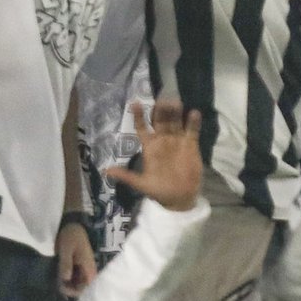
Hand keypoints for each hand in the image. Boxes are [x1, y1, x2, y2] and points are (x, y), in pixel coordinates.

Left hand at [55, 218, 99, 296]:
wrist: (72, 225)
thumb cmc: (71, 236)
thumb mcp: (67, 249)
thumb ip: (66, 264)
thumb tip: (65, 279)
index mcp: (89, 269)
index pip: (85, 289)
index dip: (73, 291)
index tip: (61, 287)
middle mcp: (87, 273)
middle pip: (79, 288)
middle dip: (67, 289)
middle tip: (54, 284)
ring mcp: (81, 270)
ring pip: (74, 284)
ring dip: (65, 284)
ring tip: (53, 281)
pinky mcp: (76, 268)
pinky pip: (71, 278)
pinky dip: (64, 279)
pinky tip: (55, 277)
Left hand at [103, 97, 203, 211]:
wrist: (179, 200)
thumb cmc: (159, 190)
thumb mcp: (142, 184)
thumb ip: (126, 176)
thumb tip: (106, 171)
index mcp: (149, 146)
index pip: (141, 127)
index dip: (138, 115)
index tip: (135, 103)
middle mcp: (162, 140)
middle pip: (160, 120)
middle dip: (160, 110)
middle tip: (162, 101)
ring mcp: (177, 141)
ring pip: (175, 122)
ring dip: (175, 112)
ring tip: (176, 103)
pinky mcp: (190, 145)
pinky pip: (192, 131)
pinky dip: (193, 122)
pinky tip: (194, 114)